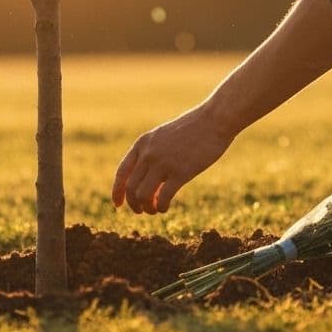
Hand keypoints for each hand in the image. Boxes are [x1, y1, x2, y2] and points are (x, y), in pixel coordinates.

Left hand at [112, 106, 233, 213]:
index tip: (117, 205)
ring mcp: (164, 163)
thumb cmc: (193, 129)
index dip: (117, 191)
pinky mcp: (180, 172)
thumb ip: (153, 154)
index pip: (122, 172)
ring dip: (147, 208)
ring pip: (143, 195)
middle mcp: (149, 154)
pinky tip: (165, 208)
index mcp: (143, 144)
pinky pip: (162, 198)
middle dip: (134, 204)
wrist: (214, 120)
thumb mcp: (164, 137)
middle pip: (131, 188)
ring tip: (155, 210)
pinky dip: (161, 207)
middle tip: (141, 211)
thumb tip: (148, 180)